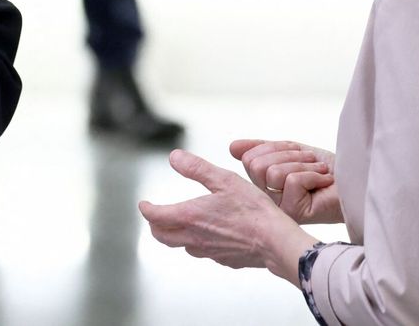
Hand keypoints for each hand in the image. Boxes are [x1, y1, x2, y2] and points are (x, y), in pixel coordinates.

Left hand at [139, 149, 314, 283]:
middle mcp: (195, 237)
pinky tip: (207, 235)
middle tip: (155, 216)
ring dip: (175, 235)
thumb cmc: (252, 210)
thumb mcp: (223, 180)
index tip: (143, 204)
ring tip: (178, 224)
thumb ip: (196, 168)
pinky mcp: (224, 260)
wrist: (275, 241)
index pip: (156, 216)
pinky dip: (197, 242)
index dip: (147, 209)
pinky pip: (203, 252)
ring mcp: (209, 252)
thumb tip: (174, 157)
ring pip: (182, 245)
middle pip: (163, 236)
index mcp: (190, 216)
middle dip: (155, 225)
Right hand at [231, 139, 341, 224]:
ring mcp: (279, 208)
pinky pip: (292, 180)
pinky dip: (313, 174)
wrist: (354, 182)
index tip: (296, 153)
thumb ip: (262, 149)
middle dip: (288, 154)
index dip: (273, 147)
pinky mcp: (294, 213)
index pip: (249, 158)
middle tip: (308, 161)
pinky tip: (324, 182)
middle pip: (256, 165)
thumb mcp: (290, 152)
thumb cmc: (325, 170)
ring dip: (302, 164)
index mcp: (264, 184)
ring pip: (273, 172)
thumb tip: (232, 147)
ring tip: (318, 171)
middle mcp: (268, 199)